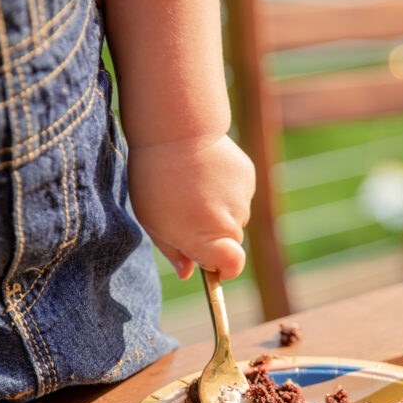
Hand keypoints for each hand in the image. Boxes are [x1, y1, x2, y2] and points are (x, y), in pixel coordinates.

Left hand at [126, 133, 255, 280]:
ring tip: (193, 189)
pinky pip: (239, 194)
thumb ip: (174, 252)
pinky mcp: (248, 177)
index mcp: (204, 238)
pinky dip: (226, 190)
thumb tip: (189, 273)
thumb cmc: (156, 181)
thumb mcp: (154, 222)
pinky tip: (205, 173)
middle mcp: (229, 222)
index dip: (225, 269)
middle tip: (187, 217)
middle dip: (214, 238)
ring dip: (220, 211)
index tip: (216, 268)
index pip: (233, 266)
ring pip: (235, 217)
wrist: (175, 130)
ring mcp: (242, 199)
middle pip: (231, 242)